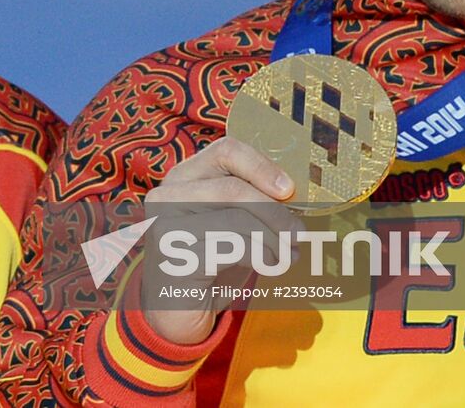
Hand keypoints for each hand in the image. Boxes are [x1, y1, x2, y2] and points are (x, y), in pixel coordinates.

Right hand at [140, 136, 301, 345]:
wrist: (178, 312)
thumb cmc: (211, 262)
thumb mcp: (231, 224)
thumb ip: (251, 201)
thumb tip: (294, 192)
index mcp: (183, 177)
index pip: (225, 151)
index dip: (261, 166)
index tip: (289, 190)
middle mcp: (167, 195)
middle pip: (234, 188)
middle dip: (276, 213)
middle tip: (298, 233)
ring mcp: (166, 225)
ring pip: (237, 219)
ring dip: (274, 240)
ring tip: (287, 255)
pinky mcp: (174, 256)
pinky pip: (233, 248)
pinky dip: (262, 258)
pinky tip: (270, 267)